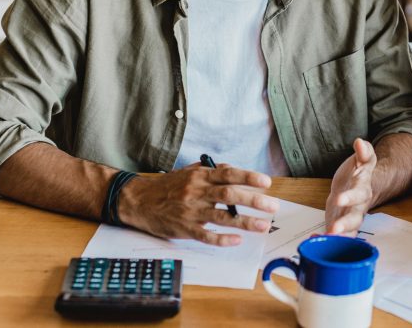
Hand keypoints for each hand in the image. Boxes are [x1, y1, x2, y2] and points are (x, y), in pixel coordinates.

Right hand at [118, 162, 278, 245]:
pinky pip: (206, 235)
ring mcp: (191, 211)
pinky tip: (237, 240)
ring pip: (222, 217)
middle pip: (229, 195)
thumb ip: (212, 172)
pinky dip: (222, 239)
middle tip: (272, 206)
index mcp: (199, 176)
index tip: (266, 182)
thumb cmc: (168, 186)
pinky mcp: (185, 229)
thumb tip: (236, 172)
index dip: (248, 177)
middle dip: (253, 200)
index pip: (228, 174)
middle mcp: (196, 192)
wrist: (140, 200)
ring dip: (245, 222)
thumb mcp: (189, 172)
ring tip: (263, 225)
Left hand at [325, 138, 376, 234]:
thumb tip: (360, 142)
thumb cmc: (357, 173)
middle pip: (355, 218)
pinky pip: (338, 237)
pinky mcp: (341, 226)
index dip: (350, 197)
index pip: (359, 195)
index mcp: (363, 190)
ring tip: (326, 239)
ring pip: (349, 231)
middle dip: (345, 224)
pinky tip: (314, 238)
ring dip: (339, 236)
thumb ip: (364, 152)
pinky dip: (326, 238)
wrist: (355, 186)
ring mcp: (350, 218)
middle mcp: (359, 207)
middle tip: (334, 228)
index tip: (339, 199)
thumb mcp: (361, 161)